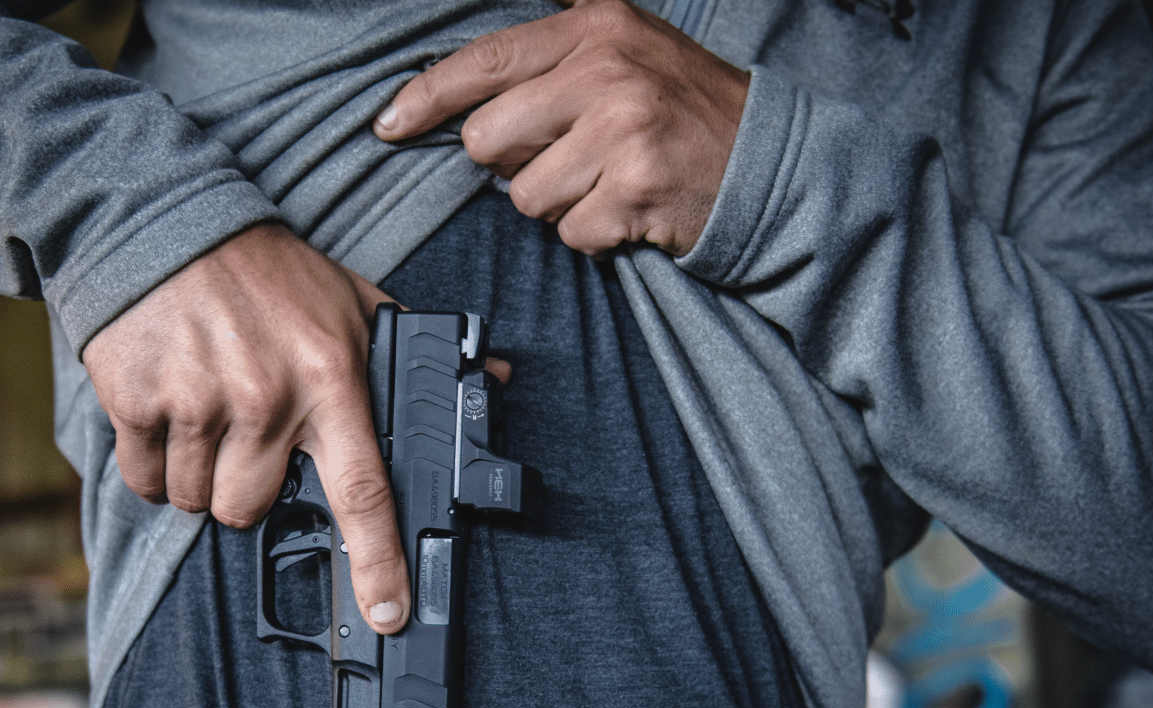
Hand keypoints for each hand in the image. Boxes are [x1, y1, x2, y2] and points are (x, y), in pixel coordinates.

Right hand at [83, 223, 505, 634]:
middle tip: (246, 435)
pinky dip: (152, 464)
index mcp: (329, 380)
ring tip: (206, 411)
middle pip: (250, 509)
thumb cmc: (269, 273)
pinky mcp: (137, 402)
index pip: (363, 489)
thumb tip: (492, 378)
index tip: (387, 614)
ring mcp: (197, 402)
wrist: (164, 222)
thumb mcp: (352, 302)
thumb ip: (414, 350)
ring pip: (196, 502)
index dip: (377, 562)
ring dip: (198, 476)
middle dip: (247, 490)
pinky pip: (145, 480)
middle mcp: (265, 398)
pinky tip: (166, 410)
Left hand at [373, 0, 748, 255]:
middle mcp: (604, 72)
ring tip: (606, 181)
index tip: (385, 123)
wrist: (766, 159)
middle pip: (488, 140)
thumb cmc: (682, 108)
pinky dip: (593, 234)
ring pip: (526, 197)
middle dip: (511, 163)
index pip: (484, 60)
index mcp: (593, 28)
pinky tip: (627, 210)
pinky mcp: (636, 190)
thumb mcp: (625, 47)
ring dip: (558, 203)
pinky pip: (570, 233)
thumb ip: (552, 52)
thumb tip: (467, 86)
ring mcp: (621, 132)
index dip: (424, 96)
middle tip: (564, 157)